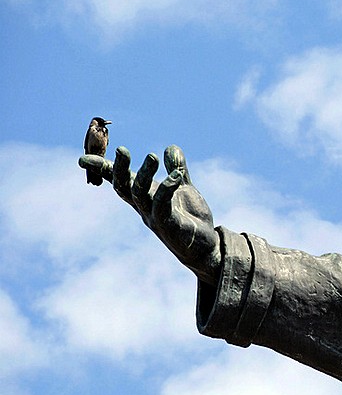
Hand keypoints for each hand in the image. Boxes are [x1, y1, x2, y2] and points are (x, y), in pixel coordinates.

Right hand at [79, 145, 220, 283]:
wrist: (205, 247)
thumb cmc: (189, 218)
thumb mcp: (184, 189)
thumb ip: (177, 170)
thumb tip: (170, 147)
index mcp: (144, 197)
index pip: (120, 181)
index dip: (102, 170)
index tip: (82, 159)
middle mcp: (144, 207)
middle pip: (124, 187)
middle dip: (120, 169)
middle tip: (121, 149)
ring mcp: (154, 217)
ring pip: (139, 194)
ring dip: (144, 175)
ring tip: (152, 156)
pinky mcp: (169, 225)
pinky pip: (162, 205)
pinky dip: (167, 188)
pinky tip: (177, 176)